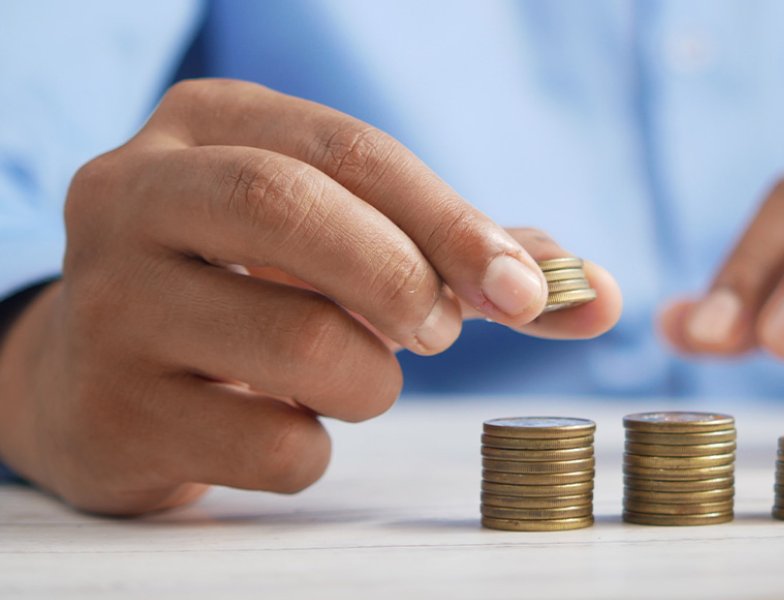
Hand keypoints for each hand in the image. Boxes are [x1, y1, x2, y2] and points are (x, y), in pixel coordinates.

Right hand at [0, 80, 620, 514]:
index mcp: (208, 126)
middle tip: (440, 331)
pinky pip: (270, 444)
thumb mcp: (343, 239)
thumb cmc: (252, 290)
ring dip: (370, 380)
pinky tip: (281, 423)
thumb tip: (599, 295)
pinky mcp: (110, 409)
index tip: (526, 290)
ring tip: (351, 377)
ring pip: (297, 343)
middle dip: (403, 278)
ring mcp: (107, 303)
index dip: (452, 221)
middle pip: (292, 210)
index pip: (350, 150)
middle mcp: (135, 194)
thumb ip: (469, 257)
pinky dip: (314, 448)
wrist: (97, 376)